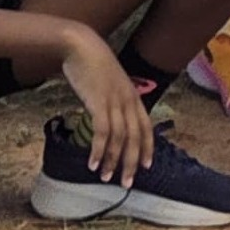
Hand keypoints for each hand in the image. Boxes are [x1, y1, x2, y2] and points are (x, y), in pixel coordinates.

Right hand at [57, 24, 153, 186]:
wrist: (81, 45)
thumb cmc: (93, 64)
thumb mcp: (110, 84)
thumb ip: (113, 100)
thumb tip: (108, 117)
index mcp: (134, 97)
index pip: (146, 128)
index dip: (148, 148)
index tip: (147, 167)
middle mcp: (129, 102)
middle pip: (136, 138)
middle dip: (132, 163)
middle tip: (127, 183)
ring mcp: (115, 102)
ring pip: (120, 139)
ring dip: (112, 160)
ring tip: (105, 177)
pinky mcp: (99, 102)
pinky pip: (102, 132)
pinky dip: (98, 150)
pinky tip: (92, 163)